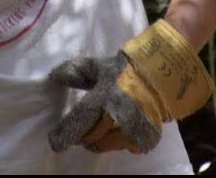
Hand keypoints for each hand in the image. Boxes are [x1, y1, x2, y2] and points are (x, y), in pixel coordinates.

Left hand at [47, 52, 164, 153]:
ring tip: (99, 127)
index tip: (54, 142)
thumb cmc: (126, 71)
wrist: (162, 78)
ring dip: (97, 139)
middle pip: (90, 137)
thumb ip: (76, 71)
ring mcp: (132, 131)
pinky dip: (114, 141)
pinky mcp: (143, 141)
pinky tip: (117, 129)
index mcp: (105, 97)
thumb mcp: (100, 66)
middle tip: (79, 130)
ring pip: (104, 145)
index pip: (79, 120)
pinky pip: (120, 148)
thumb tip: (53, 77)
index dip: (64, 133)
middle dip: (81, 136)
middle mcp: (118, 117)